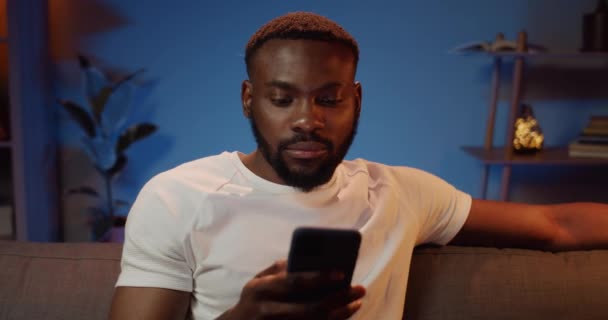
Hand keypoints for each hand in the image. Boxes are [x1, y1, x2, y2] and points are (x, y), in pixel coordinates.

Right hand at [224, 260, 365, 319]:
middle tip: (359, 289)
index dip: (319, 278)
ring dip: (339, 314)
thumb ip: (278, 269)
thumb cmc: (252, 300)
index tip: (342, 273)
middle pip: (309, 309)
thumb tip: (305, 259)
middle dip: (338, 299)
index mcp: (261, 289)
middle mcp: (268, 311)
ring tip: (356, 302)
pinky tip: (344, 313)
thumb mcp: (257, 281)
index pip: (294, 283)